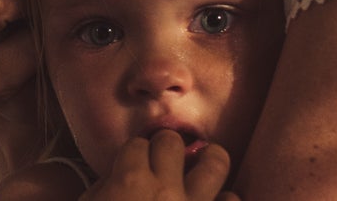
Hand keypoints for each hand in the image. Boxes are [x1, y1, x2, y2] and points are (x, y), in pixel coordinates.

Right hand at [81, 131, 239, 200]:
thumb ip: (104, 186)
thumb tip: (118, 175)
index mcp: (129, 181)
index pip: (136, 143)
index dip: (134, 151)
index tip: (134, 158)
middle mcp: (164, 189)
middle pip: (172, 141)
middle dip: (166, 146)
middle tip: (164, 156)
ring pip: (215, 162)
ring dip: (208, 158)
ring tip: (205, 159)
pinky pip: (232, 200)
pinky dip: (224, 199)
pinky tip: (214, 199)